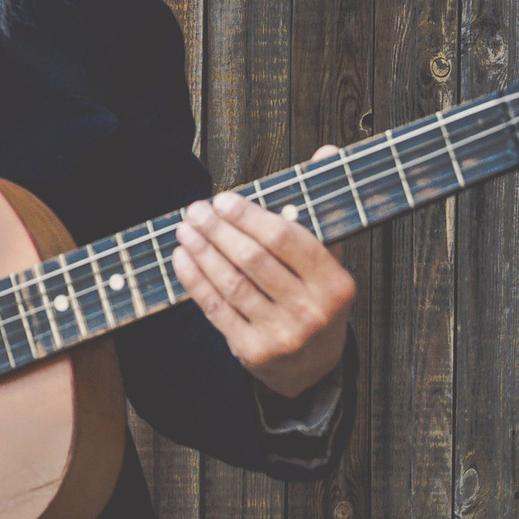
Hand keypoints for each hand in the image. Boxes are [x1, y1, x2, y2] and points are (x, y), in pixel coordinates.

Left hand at [171, 146, 356, 399]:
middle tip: (197, 210)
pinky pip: (216, 309)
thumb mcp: (329, 259)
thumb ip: (320, 208)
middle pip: (254, 260)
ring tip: (185, 229)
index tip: (225, 199)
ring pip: (232, 284)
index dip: (251, 216)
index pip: (288, 239)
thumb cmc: (315, 299)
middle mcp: (312, 312)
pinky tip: (182, 258)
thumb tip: (326, 151)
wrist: (312, 367)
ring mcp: (283, 336)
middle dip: (219, 230)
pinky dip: (195, 280)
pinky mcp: (253, 352)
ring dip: (202, 252)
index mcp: (336, 284)